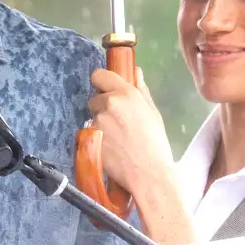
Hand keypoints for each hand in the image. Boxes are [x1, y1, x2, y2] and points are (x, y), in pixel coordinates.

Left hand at [87, 67, 175, 194]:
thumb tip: (135, 71)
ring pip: (92, 117)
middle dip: (102, 108)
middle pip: (94, 99)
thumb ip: (141, 89)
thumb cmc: (155, 142)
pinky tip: (109, 148)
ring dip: (99, 124)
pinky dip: (95, 139)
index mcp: (126, 93)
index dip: (101, 83)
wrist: (148, 173)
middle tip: (116, 123)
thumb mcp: (152, 112)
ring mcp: (97, 120)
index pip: (99, 75)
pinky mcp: (89, 137)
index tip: (105, 90)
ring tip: (115, 139)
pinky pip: (89, 133)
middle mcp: (109, 103)